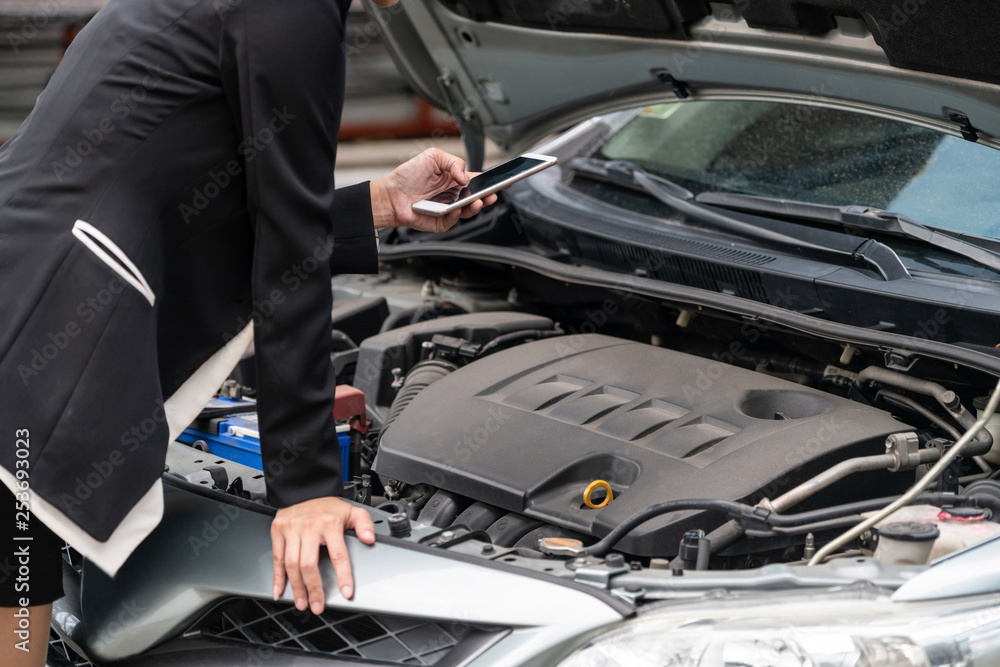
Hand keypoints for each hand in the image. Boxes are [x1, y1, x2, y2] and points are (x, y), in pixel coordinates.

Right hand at [271, 497, 374, 612]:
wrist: (304, 490)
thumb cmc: (328, 507)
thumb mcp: (351, 511)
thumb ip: (364, 524)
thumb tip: (369, 538)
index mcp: (330, 523)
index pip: (338, 554)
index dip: (343, 576)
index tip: (346, 592)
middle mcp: (309, 526)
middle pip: (309, 564)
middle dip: (314, 588)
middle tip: (318, 605)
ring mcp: (292, 529)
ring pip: (292, 564)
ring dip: (296, 587)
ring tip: (302, 602)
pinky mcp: (278, 531)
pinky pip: (277, 558)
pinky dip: (277, 577)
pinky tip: (280, 590)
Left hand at [370, 147, 499, 232]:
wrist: (391, 194)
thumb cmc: (409, 175)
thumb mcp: (433, 156)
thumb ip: (453, 162)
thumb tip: (465, 176)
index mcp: (457, 179)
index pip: (480, 181)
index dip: (493, 181)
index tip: (506, 180)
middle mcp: (456, 195)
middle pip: (479, 197)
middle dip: (489, 195)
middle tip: (493, 193)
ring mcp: (451, 209)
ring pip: (470, 210)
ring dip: (477, 206)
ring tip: (479, 200)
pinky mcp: (442, 222)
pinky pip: (454, 220)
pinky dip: (457, 214)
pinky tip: (457, 208)